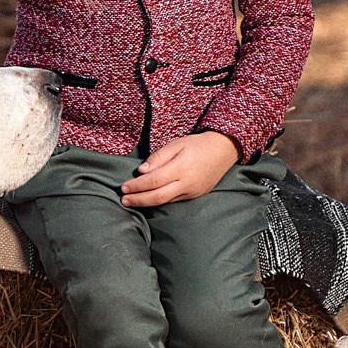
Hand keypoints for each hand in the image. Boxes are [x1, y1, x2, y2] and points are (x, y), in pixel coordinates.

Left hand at [120, 131, 239, 207]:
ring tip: (132, 201)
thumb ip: (158, 158)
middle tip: (124, 200)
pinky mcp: (196, 195)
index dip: (137, 186)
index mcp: (181, 168)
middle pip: (157, 197)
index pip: (153, 181)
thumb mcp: (176, 144)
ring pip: (165, 201)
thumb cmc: (198, 144)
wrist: (224, 150)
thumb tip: (141, 171)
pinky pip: (174, 200)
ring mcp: (192, 192)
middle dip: (138, 200)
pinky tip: (150, 198)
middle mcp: (187, 183)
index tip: (123, 187)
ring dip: (147, 202)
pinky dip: (160, 200)